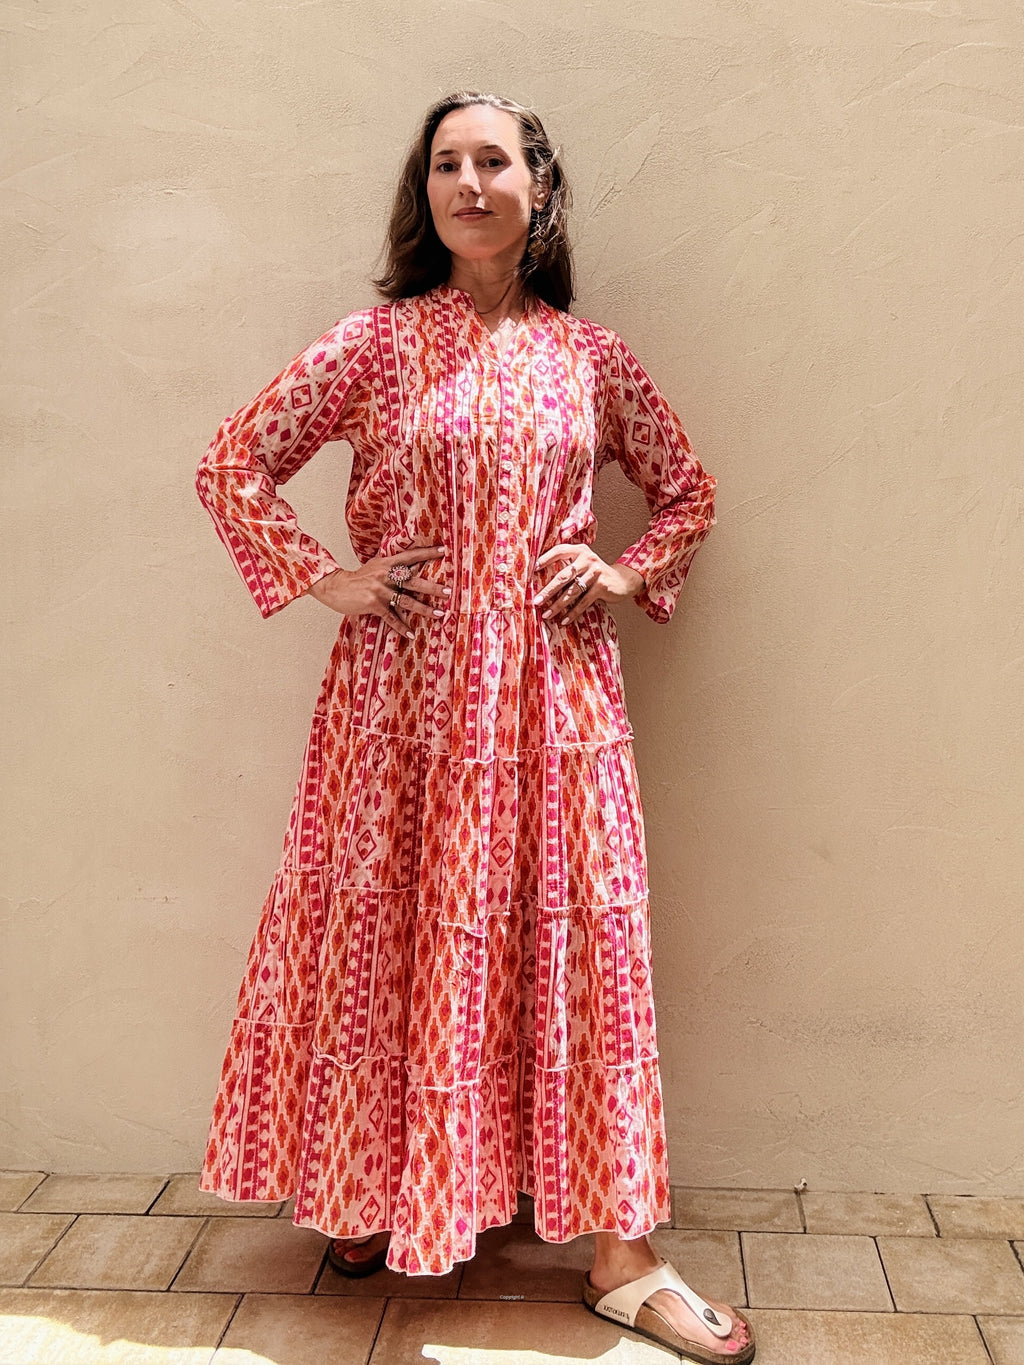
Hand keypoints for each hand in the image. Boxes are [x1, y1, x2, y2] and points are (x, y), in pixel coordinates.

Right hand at [307, 546, 448, 638]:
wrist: (335, 586)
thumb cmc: (357, 578)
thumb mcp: (375, 566)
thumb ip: (391, 567)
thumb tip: (409, 566)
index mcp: (387, 564)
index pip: (411, 556)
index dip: (427, 553)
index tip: (444, 551)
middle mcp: (385, 575)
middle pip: (414, 581)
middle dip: (432, 587)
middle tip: (448, 591)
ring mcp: (380, 590)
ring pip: (407, 601)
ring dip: (425, 609)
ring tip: (440, 614)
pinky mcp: (373, 604)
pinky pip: (391, 618)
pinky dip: (401, 627)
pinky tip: (411, 634)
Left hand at [532, 544, 644, 625]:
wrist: (622, 580)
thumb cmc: (595, 574)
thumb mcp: (583, 564)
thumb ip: (568, 566)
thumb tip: (541, 581)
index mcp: (579, 550)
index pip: (559, 551)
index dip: (545, 559)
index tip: (532, 569)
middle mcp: (587, 559)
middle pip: (563, 576)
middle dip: (548, 590)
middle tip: (536, 601)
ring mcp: (595, 572)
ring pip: (572, 591)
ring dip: (558, 605)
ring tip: (547, 614)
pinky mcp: (602, 586)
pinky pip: (584, 602)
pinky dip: (573, 613)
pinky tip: (564, 620)